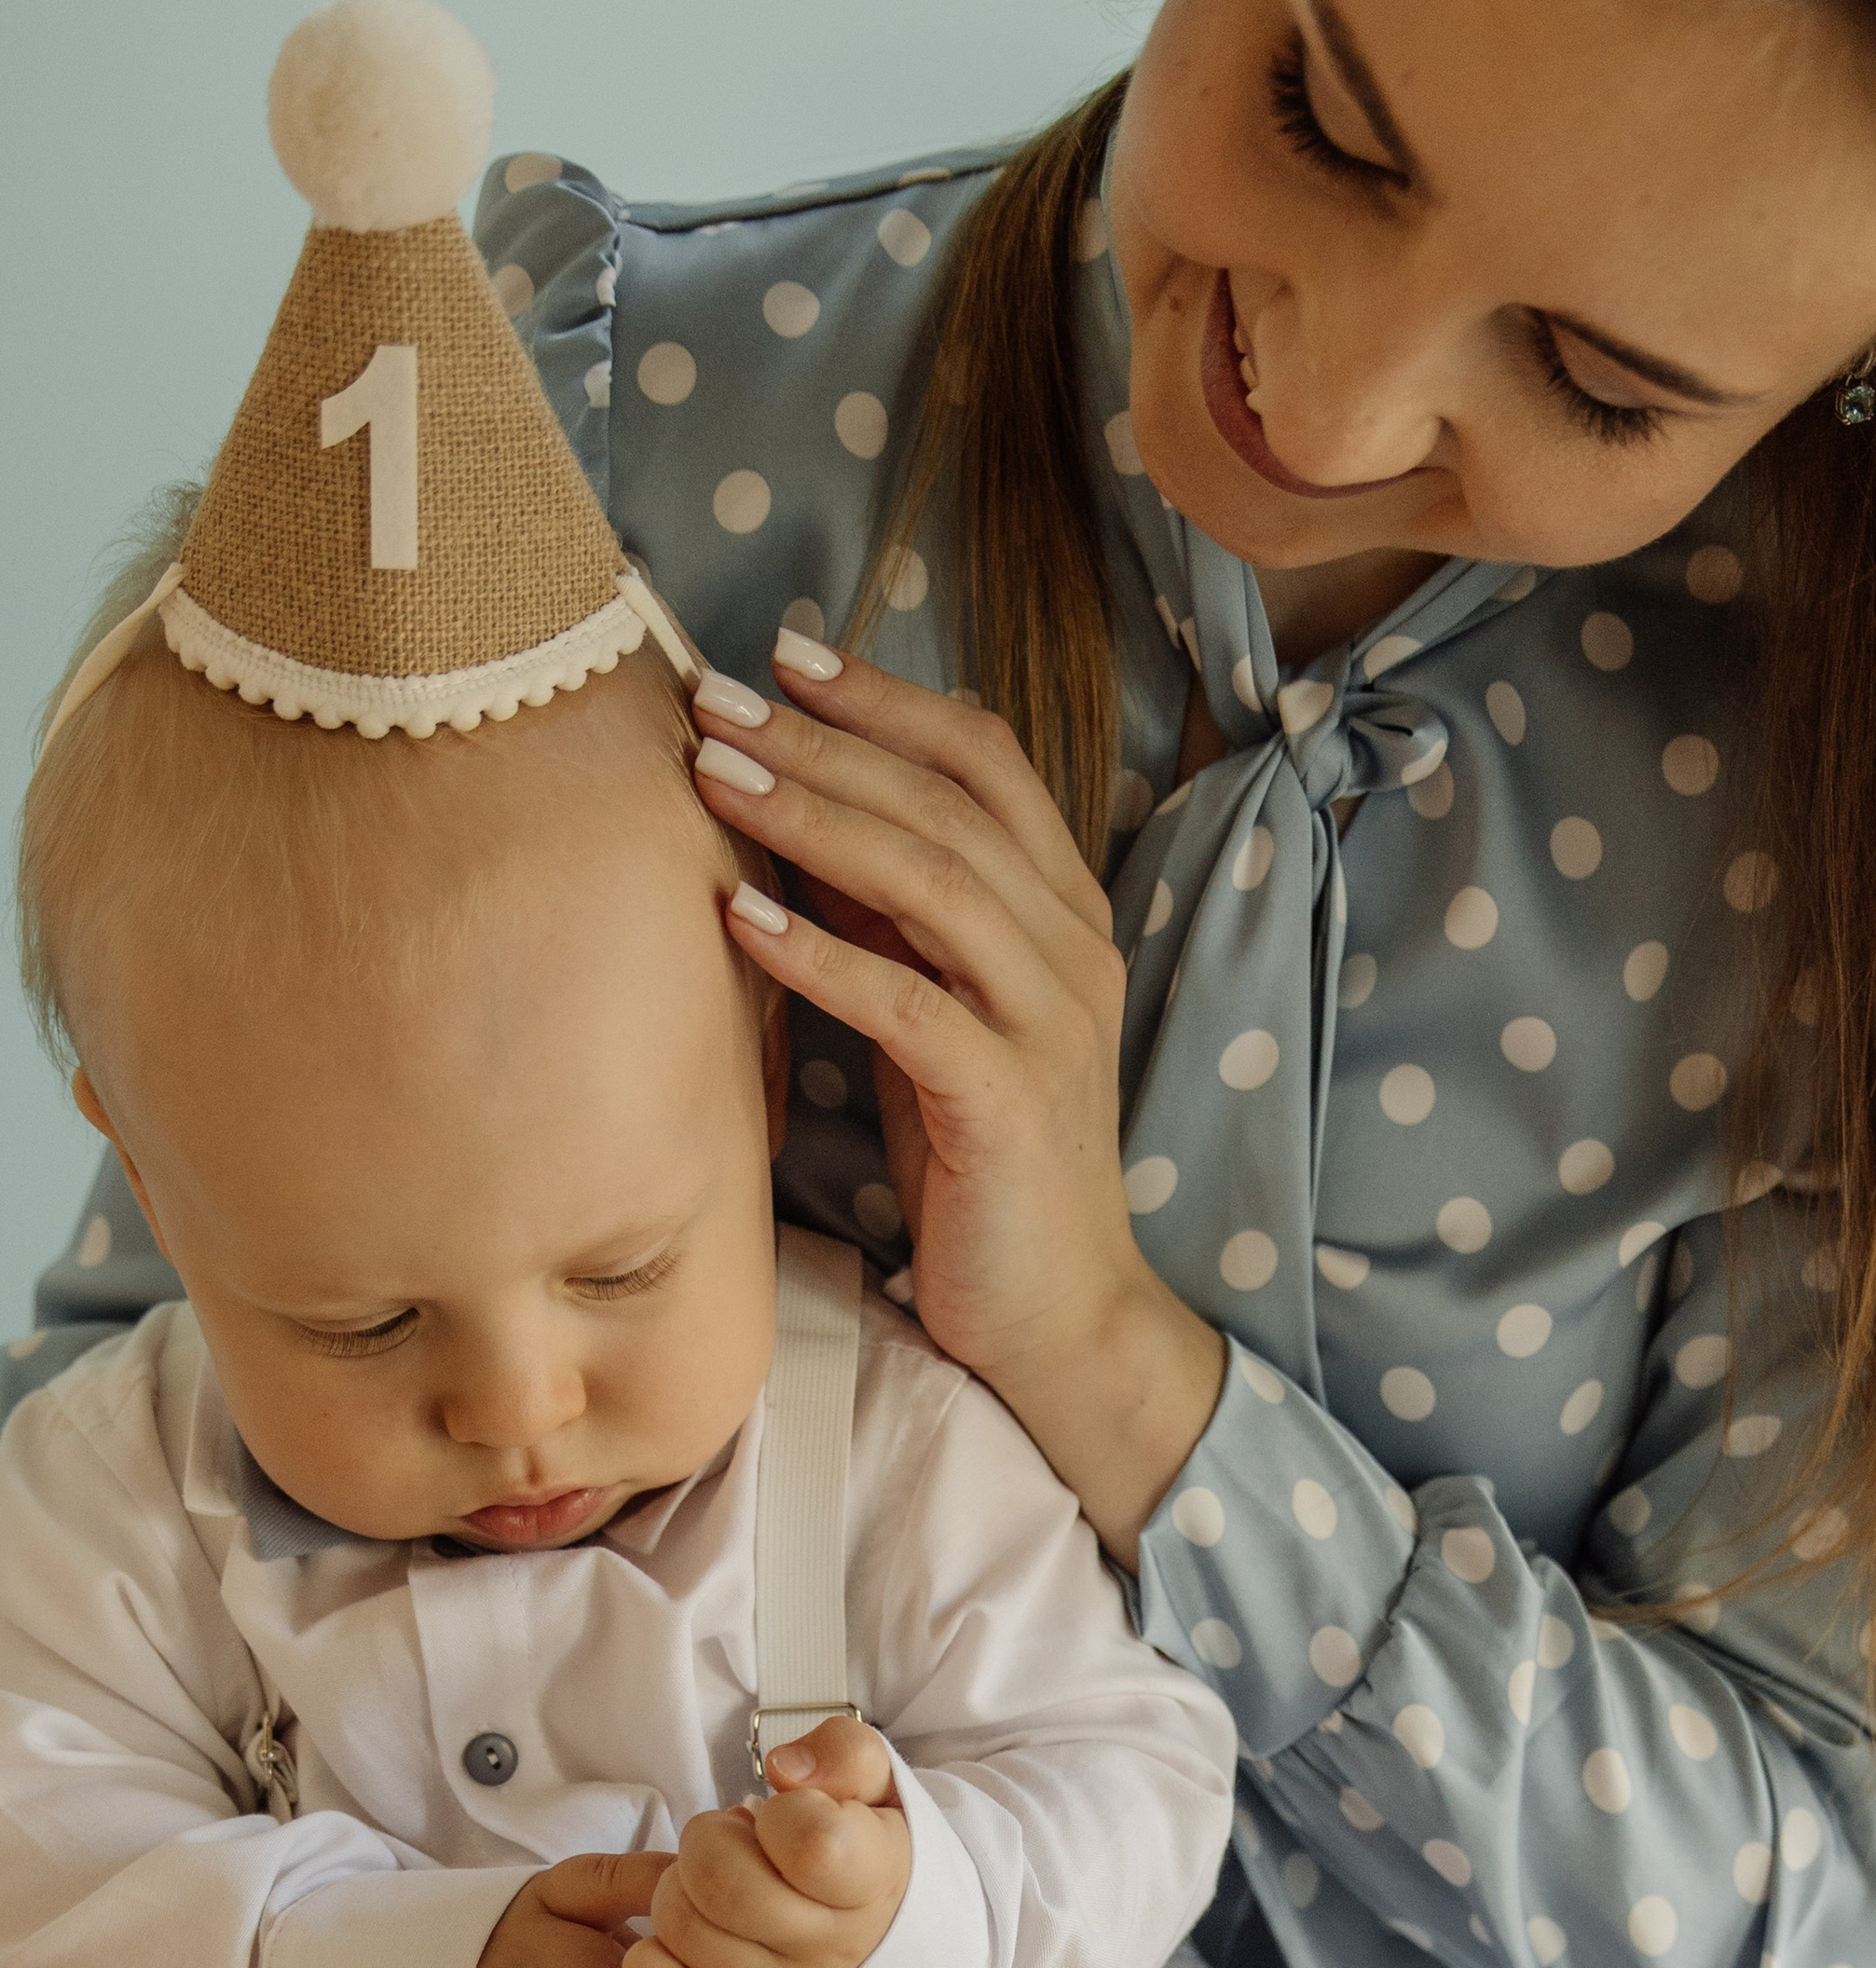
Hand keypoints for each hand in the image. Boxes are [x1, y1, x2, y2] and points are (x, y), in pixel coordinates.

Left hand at [624, 1718, 910, 1967]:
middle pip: (722, 1885)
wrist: (899, 1947)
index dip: (785, 1811)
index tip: (792, 1814)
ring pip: (682, 1930)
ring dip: (679, 1888)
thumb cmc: (872, 1853)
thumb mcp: (881, 1788)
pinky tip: (687, 1929)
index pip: (809, 1843)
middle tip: (734, 1838)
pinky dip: (653, 1959)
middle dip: (708, 1839)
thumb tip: (785, 1769)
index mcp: (872, 1882)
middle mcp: (829, 1949)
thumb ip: (844, 1754)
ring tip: (718, 1883)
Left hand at [691, 647, 1224, 1558]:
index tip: (781, 656)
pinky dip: (822, 953)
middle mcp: (1071, 950)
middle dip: (822, 743)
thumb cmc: (975, 1161)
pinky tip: (743, 917)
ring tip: (712, 778)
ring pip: (932, 881)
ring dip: (812, 819)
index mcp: (1061, 913)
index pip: (983, 762)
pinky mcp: (1007, 1102)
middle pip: (944, 803)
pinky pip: (908, 1004)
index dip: (884, 700)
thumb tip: (786, 815)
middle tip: (715, 701)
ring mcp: (1049, 1023)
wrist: (1057, 1311)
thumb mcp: (927, 1014)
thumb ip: (883, 918)